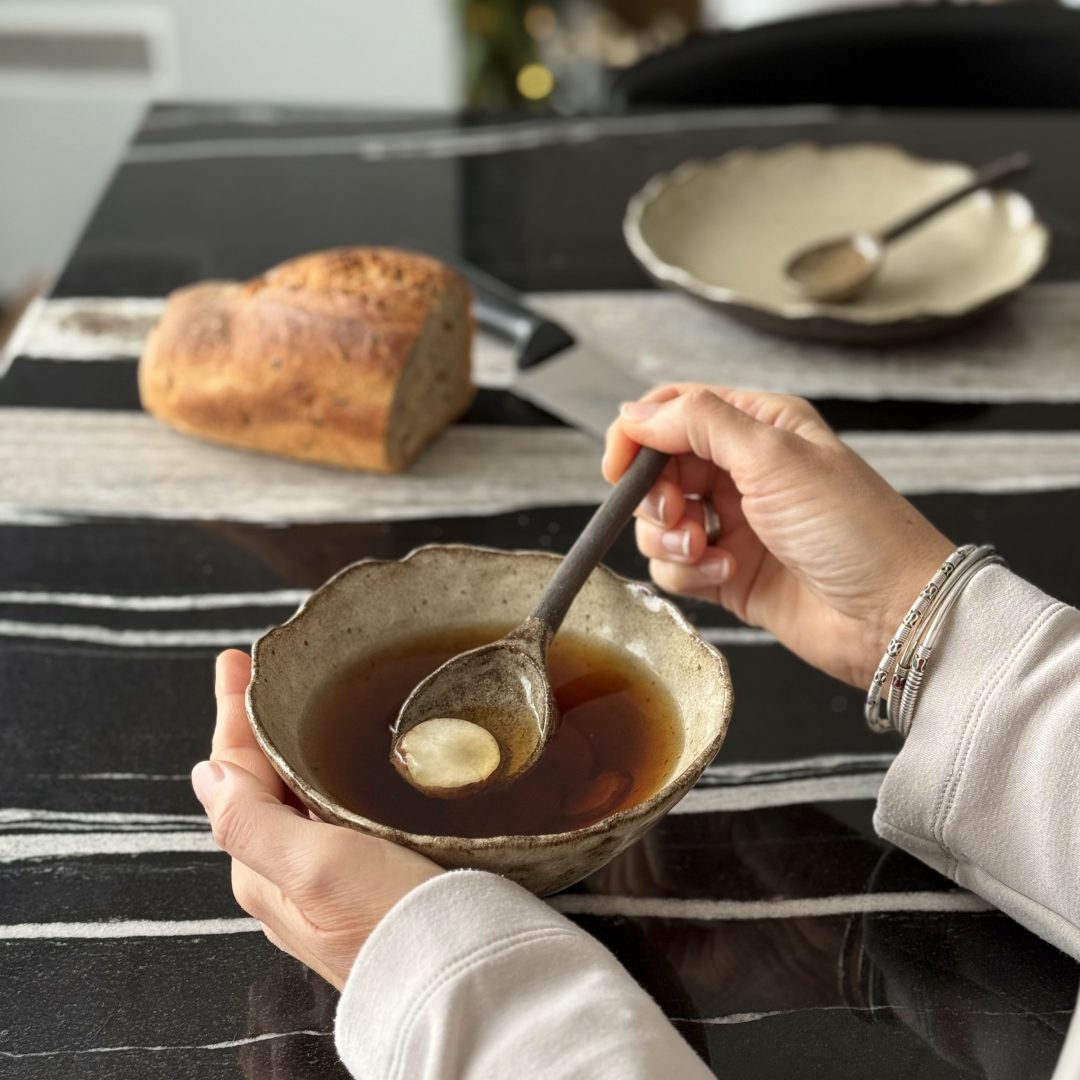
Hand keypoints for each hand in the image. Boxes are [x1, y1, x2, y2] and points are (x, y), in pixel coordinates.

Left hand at [191, 650, 441, 989]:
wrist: (460, 975)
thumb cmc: (390, 923)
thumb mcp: (313, 865)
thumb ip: (251, 822)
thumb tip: (205, 773)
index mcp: (263, 869)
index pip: (233, 774)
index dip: (231, 714)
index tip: (232, 662)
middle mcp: (286, 875)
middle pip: (257, 782)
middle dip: (254, 726)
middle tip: (256, 672)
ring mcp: (325, 878)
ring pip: (291, 796)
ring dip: (285, 748)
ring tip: (289, 705)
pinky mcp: (366, 877)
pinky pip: (325, 813)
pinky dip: (319, 775)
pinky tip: (336, 763)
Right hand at [602, 385, 953, 687]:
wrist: (893, 616)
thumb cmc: (856, 530)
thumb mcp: (775, 457)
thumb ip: (699, 424)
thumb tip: (636, 413)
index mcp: (758, 427)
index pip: (674, 411)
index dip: (638, 435)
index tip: (619, 467)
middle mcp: (742, 471)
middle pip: (658, 469)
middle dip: (656, 496)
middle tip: (676, 515)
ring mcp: (733, 523)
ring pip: (659, 522)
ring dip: (670, 540)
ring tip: (707, 551)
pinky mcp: (727, 573)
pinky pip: (674, 568)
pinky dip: (689, 574)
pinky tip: (726, 575)